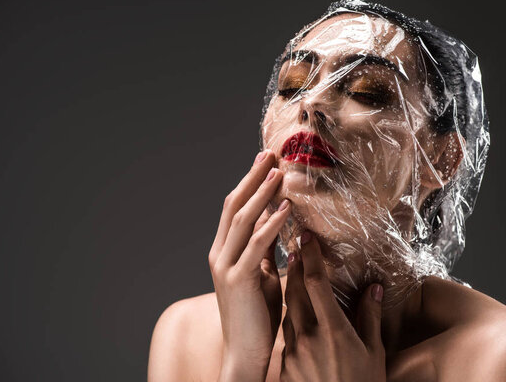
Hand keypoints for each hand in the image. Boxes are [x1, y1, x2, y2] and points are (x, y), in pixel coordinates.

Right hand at [208, 149, 290, 381]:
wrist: (244, 352)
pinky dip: (271, 223)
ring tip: (279, 172)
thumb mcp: (259, 275)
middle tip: (270, 153)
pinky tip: (286, 208)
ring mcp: (225, 266)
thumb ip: (264, 250)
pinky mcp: (237, 280)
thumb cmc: (255, 315)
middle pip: (234, 206)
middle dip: (252, 178)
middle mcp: (219, 254)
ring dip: (261, 193)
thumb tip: (277, 222)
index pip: (234, 208)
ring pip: (242, 220)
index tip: (265, 161)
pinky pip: (257, 245)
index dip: (248, 183)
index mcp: (223, 251)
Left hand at [280, 231, 385, 381]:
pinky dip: (289, 317)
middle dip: (296, 266)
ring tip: (294, 273)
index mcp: (333, 331)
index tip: (306, 236)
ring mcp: (292, 352)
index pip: (317, 284)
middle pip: (296, 290)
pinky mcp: (284, 365)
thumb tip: (374, 287)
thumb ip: (371, 318)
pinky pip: (285, 333)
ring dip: (290, 289)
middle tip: (296, 245)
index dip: (311, 257)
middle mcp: (308, 337)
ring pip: (287, 310)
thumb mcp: (374, 354)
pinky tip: (296, 313)